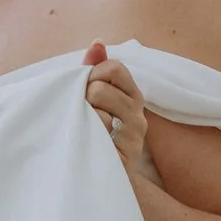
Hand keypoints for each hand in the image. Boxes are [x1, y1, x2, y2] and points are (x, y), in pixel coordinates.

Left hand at [83, 42, 155, 180]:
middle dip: (83, 96)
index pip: (114, 68)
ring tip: (84, 129)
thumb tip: (97, 42)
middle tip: (82, 113)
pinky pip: (97, 131)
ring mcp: (133, 136)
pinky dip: (84, 134)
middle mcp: (138, 113)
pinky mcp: (124, 155)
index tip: (85, 88)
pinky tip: (87, 143)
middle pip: (100, 86)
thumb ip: (97, 69)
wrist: (101, 179)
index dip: (92, 73)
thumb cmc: (95, 132)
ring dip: (82, 116)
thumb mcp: (96, 98)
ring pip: (97, 108)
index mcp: (132, 95)